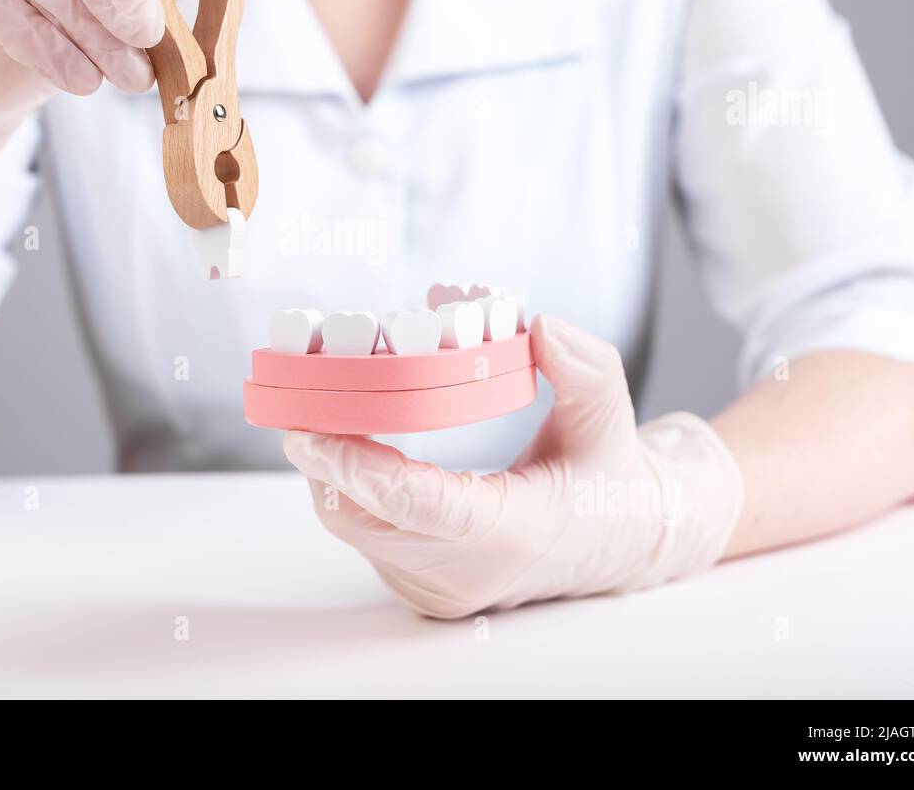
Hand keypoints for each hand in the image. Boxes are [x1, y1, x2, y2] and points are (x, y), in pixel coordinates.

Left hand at [283, 315, 743, 617]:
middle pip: (362, 515)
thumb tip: (543, 327)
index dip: (355, 465)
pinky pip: (363, 531)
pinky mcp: (418, 585)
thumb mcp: (610, 417)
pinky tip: (343, 437)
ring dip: (328, 465)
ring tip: (315, 402)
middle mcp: (465, 573)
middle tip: (298, 390)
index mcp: (512, 536)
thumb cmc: (605, 478)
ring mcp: (437, 587)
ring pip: (353, 524)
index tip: (308, 428)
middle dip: (322, 453)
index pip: (415, 505)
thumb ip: (586, 369)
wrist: (615, 541)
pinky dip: (346, 483)